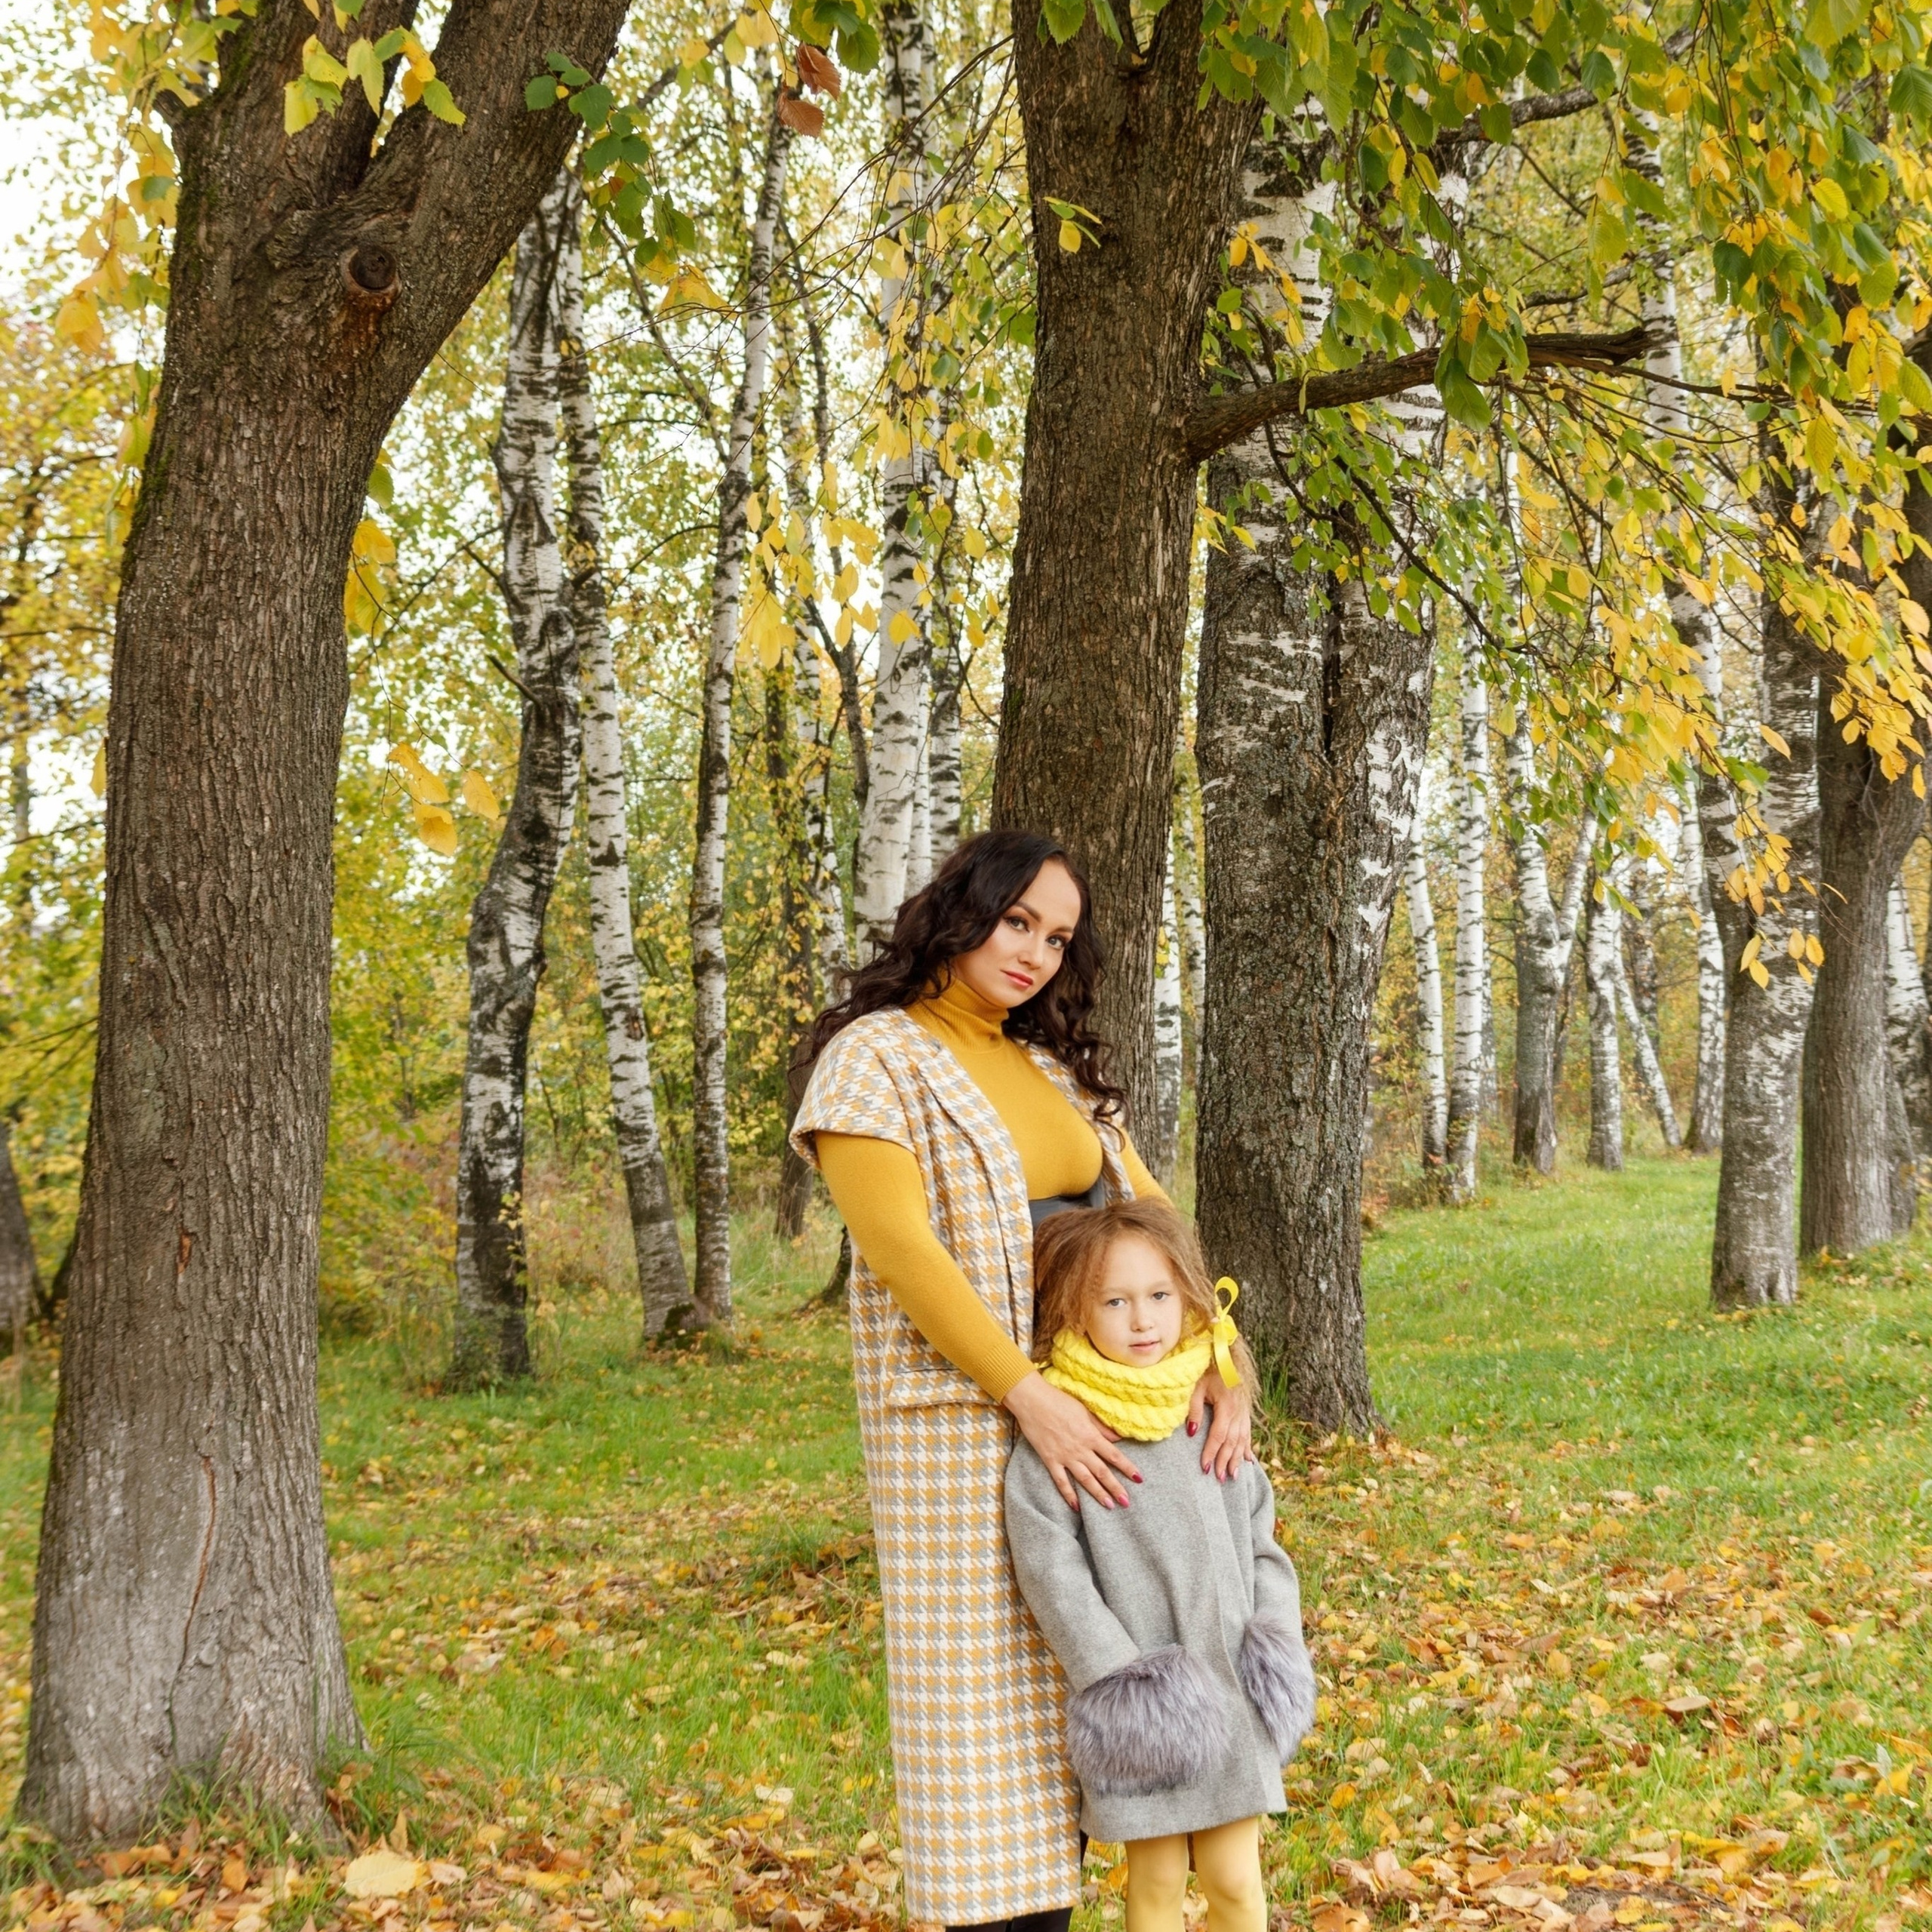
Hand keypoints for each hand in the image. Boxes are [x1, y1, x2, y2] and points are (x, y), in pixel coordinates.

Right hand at [1004, 1371, 1143, 1509]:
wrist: (1032, 1401)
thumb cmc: (1059, 1401)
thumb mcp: (1084, 1411)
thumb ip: (1101, 1427)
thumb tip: (1118, 1437)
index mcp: (1090, 1435)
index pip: (1114, 1455)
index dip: (1128, 1468)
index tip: (1139, 1478)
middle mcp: (1080, 1449)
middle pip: (1102, 1472)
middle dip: (1115, 1488)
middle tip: (1126, 1502)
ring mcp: (1065, 1456)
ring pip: (1085, 1479)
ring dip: (1098, 1493)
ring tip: (1109, 1506)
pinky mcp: (1050, 1460)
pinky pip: (1061, 1481)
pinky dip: (1069, 1494)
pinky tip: (1076, 1506)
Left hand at [1188, 1363, 1253, 1479]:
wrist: (1226, 1355)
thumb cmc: (1207, 1369)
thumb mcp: (1196, 1386)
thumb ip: (1194, 1409)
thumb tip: (1192, 1432)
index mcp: (1226, 1405)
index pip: (1218, 1435)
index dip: (1212, 1452)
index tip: (1205, 1467)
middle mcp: (1239, 1411)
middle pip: (1232, 1441)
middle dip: (1226, 1461)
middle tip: (1220, 1478)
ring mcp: (1245, 1411)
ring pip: (1242, 1440)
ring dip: (1238, 1459)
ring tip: (1233, 1476)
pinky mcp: (1246, 1410)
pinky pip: (1248, 1433)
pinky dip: (1248, 1448)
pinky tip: (1249, 1460)